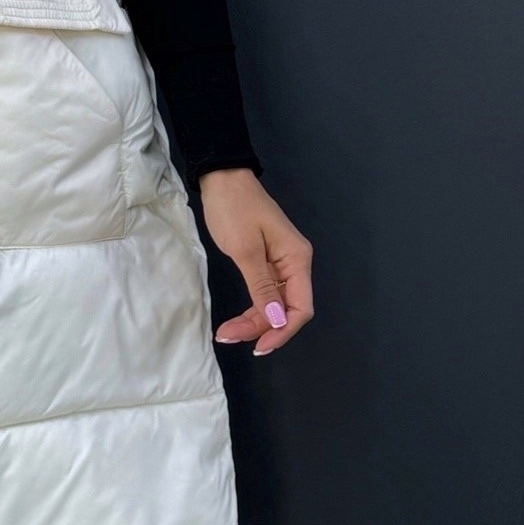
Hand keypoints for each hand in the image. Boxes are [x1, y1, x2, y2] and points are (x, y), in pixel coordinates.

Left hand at [197, 166, 313, 357]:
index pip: (301, 308)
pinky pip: (265, 294)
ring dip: (254, 322)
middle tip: (228, 337)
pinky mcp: (266, 263)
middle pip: (287, 309)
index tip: (259, 346)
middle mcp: (294, 264)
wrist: (222, 179)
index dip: (283, 330)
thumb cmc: (234, 208)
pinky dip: (252, 308)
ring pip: (274, 305)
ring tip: (226, 333)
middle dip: (262, 327)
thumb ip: (262, 287)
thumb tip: (278, 319)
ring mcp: (281, 264)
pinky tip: (235, 321)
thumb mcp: (245, 250)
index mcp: (297, 259)